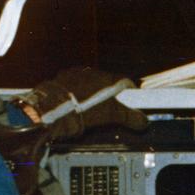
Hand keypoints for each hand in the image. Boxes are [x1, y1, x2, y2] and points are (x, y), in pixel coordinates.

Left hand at [23, 67, 148, 139]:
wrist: (51, 109)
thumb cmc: (82, 108)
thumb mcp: (111, 116)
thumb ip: (129, 118)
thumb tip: (143, 122)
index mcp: (107, 78)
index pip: (126, 83)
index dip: (130, 94)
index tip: (132, 102)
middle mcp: (92, 72)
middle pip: (107, 84)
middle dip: (110, 96)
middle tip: (110, 111)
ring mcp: (75, 74)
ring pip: (89, 84)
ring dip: (92, 95)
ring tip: (90, 110)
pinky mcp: (61, 79)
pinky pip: (73, 86)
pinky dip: (76, 94)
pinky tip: (75, 106)